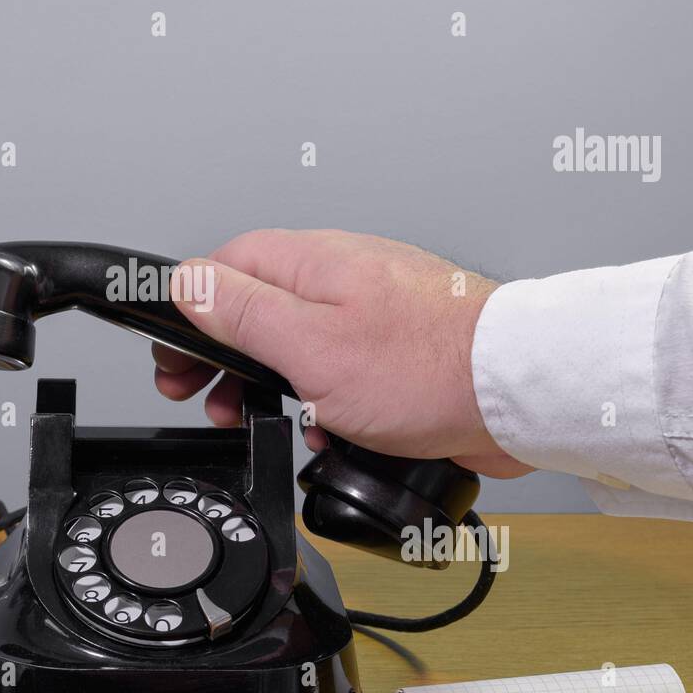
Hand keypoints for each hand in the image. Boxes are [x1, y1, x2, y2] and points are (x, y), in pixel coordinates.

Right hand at [152, 228, 531, 478]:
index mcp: (312, 261)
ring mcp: (371, 311)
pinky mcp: (397, 348)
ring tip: (258, 419)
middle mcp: (341, 276)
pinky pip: (337, 368)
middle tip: (207, 399)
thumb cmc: (428, 368)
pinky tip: (323, 430)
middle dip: (223, 357)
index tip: (174, 360)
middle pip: (256, 305)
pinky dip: (319, 399)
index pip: (224, 268)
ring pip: (296, 341)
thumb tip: (186, 282)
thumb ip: (242, 311)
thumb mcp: (309, 345)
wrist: (518, 394)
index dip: (189, 315)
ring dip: (269, 384)